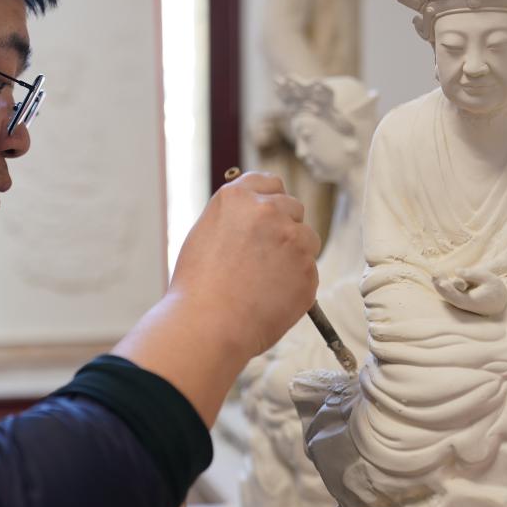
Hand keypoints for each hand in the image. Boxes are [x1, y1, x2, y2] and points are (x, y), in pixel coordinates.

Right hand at [169, 171, 320, 358]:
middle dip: (284, 227)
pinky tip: (270, 296)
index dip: (269, 201)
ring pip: (307, 239)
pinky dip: (295, 283)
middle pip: (292, 208)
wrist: (208, 324)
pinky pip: (308, 271)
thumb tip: (254, 219)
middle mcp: (268, 210)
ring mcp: (293, 239)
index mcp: (237, 197)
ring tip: (264, 280)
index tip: (267, 216)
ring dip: (294, 254)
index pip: (269, 182)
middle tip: (263, 256)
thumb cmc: (198, 287)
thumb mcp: (206, 234)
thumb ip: (235, 218)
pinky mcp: (308, 269)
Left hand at [433, 267, 506, 314]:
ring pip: (446, 293)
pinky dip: (442, 284)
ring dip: (439, 284)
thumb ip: (473, 274)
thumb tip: (456, 271)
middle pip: (447, 295)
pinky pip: (448, 292)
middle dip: (440, 285)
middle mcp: (463, 304)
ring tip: (434, 273)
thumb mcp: (488, 278)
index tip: (442, 282)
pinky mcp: (458, 298)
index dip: (448, 290)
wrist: (500, 301)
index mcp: (471, 301)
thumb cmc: (495, 289)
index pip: (456, 297)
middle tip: (434, 273)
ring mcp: (459, 302)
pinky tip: (437, 276)